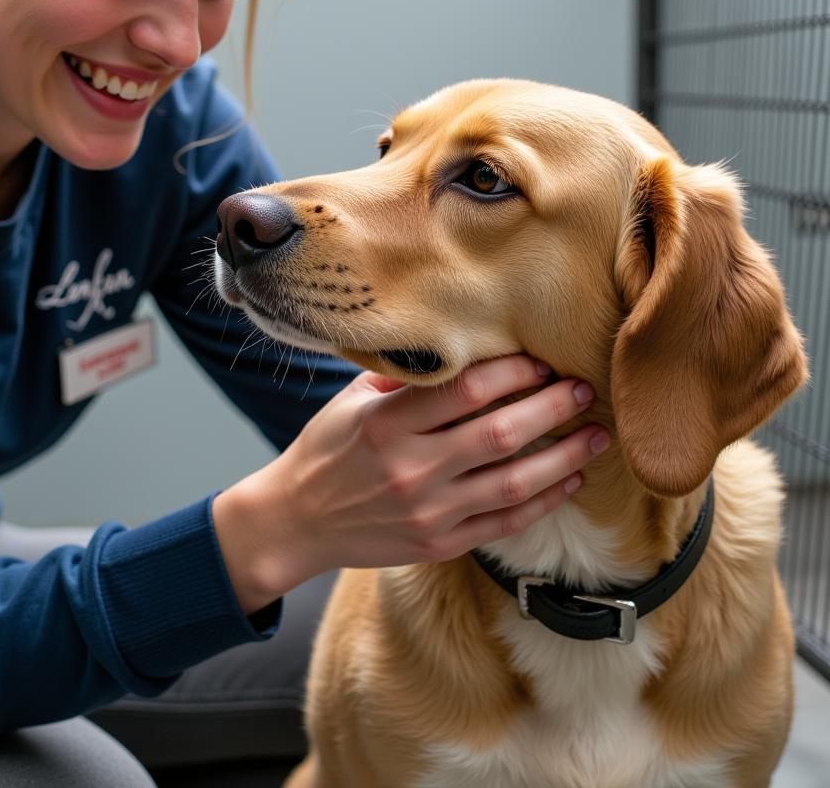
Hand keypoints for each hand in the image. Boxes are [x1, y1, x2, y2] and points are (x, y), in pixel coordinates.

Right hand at [212, 355, 607, 613]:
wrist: (296, 522)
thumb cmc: (325, 450)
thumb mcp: (350, 403)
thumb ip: (402, 379)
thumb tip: (457, 348)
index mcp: (387, 423)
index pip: (465, 389)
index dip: (511, 371)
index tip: (540, 360)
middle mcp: (412, 467)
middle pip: (501, 432)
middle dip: (552, 407)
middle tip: (583, 389)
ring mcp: (429, 510)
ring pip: (514, 481)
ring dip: (564, 456)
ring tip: (597, 436)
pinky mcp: (440, 543)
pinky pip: (505, 522)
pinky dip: (544, 501)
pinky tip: (569, 480)